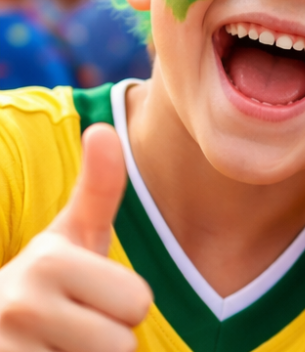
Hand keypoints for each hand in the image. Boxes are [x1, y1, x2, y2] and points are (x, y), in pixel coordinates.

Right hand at [0, 124, 152, 351]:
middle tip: (71, 331)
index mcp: (46, 262)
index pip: (138, 302)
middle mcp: (18, 305)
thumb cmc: (45, 287)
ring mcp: (8, 349)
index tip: (86, 297)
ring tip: (56, 350)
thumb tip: (104, 128)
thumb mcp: (71, 238)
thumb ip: (98, 189)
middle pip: (123, 344)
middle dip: (107, 342)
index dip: (123, 306)